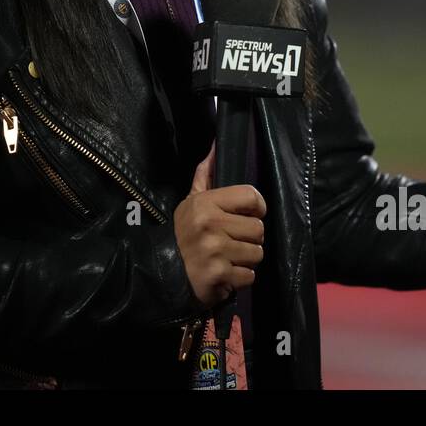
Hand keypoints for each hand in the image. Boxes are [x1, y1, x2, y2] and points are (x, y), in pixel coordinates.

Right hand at [172, 142, 266, 307]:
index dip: (257, 207)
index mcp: (205, 203)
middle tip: (232, 241)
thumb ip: (205, 176)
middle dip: (249, 238)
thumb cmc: (186, 234)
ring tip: (228, 257)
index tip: (248, 214)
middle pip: (258, 228)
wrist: (167, 273)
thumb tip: (215, 148)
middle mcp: (209, 224)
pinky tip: (226, 272)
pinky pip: (250, 275)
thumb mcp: (192, 202)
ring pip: (257, 253)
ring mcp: (214, 250)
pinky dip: (241, 278)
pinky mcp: (219, 275)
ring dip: (246, 259)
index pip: (252, 196)